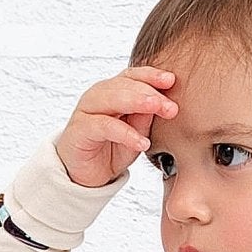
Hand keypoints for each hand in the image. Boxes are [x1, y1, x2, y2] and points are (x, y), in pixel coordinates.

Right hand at [55, 65, 176, 188]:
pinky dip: (125, 134)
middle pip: (124, 84)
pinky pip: (104, 126)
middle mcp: (99, 96)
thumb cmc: (111, 149)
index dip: (151, 76)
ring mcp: (87, 110)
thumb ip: (146, 117)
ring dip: (137, 102)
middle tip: (170, 104)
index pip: (133, 76)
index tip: (171, 81)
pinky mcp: (79, 129)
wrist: (86, 176)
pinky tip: (142, 143)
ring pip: (112, 98)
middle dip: (149, 92)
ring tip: (157, 109)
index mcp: (114, 91)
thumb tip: (164, 102)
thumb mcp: (137, 133)